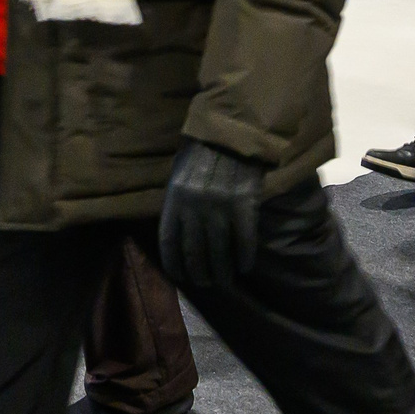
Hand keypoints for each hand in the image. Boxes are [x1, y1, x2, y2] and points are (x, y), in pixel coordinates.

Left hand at [159, 139, 264, 290]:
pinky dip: (245, 257)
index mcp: (175, 198)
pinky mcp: (244, 204)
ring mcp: (220, 206)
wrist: (231, 130)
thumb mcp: (179, 173)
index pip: (169, 242)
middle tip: (206, 282)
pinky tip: (245, 266)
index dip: (174, 264)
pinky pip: (244, 240)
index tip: (181, 277)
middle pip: (194, 252)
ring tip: (225, 281)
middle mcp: (195, 206)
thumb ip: (177, 201)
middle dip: (200, 273)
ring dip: (223, 272)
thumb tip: (178, 232)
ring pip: (219, 252)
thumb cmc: (202, 151)